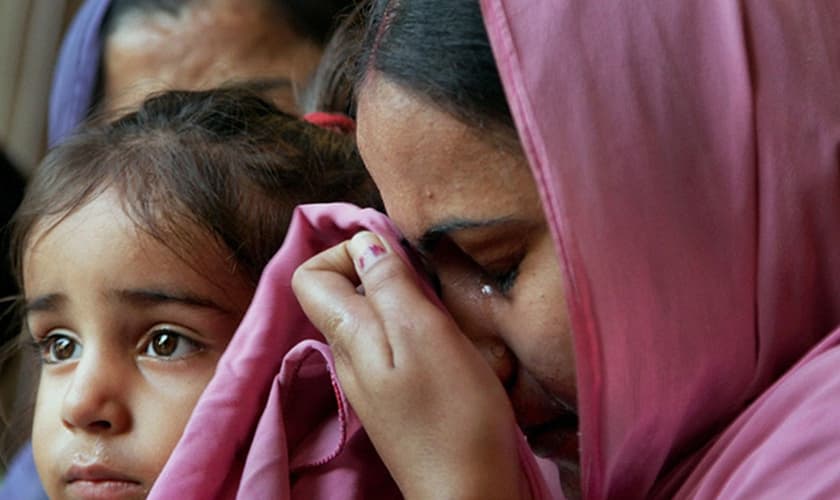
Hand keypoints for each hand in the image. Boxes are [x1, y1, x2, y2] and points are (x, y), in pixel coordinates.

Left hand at [292, 231, 530, 498]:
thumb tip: (364, 243)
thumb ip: (391, 286)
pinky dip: (414, 332)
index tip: (390, 258)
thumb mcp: (425, 335)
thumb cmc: (453, 414)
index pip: (308, 276)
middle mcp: (347, 357)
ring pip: (371, 318)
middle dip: (383, 275)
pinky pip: (389, 345)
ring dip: (404, 304)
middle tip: (429, 288)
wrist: (465, 491)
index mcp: (348, 337)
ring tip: (442, 318)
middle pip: (343, 293)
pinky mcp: (392, 397)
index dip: (344, 253)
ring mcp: (368, 381)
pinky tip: (445, 348)